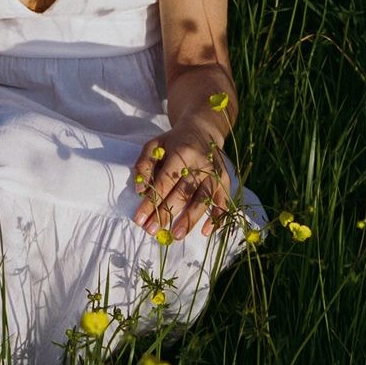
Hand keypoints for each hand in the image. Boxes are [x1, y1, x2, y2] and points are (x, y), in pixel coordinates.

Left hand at [132, 123, 230, 239]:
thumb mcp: (155, 144)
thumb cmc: (174, 141)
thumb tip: (140, 190)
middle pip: (183, 193)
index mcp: (182, 153)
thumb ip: (144, 164)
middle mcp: (201, 164)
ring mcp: (215, 172)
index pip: (164, 182)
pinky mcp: (226, 179)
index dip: (151, 202)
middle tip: (152, 231)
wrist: (203, 129)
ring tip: (176, 235)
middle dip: (166, 214)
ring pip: (203, 200)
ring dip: (189, 220)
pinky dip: (216, 218)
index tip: (140, 219)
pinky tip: (205, 232)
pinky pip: (222, 201)